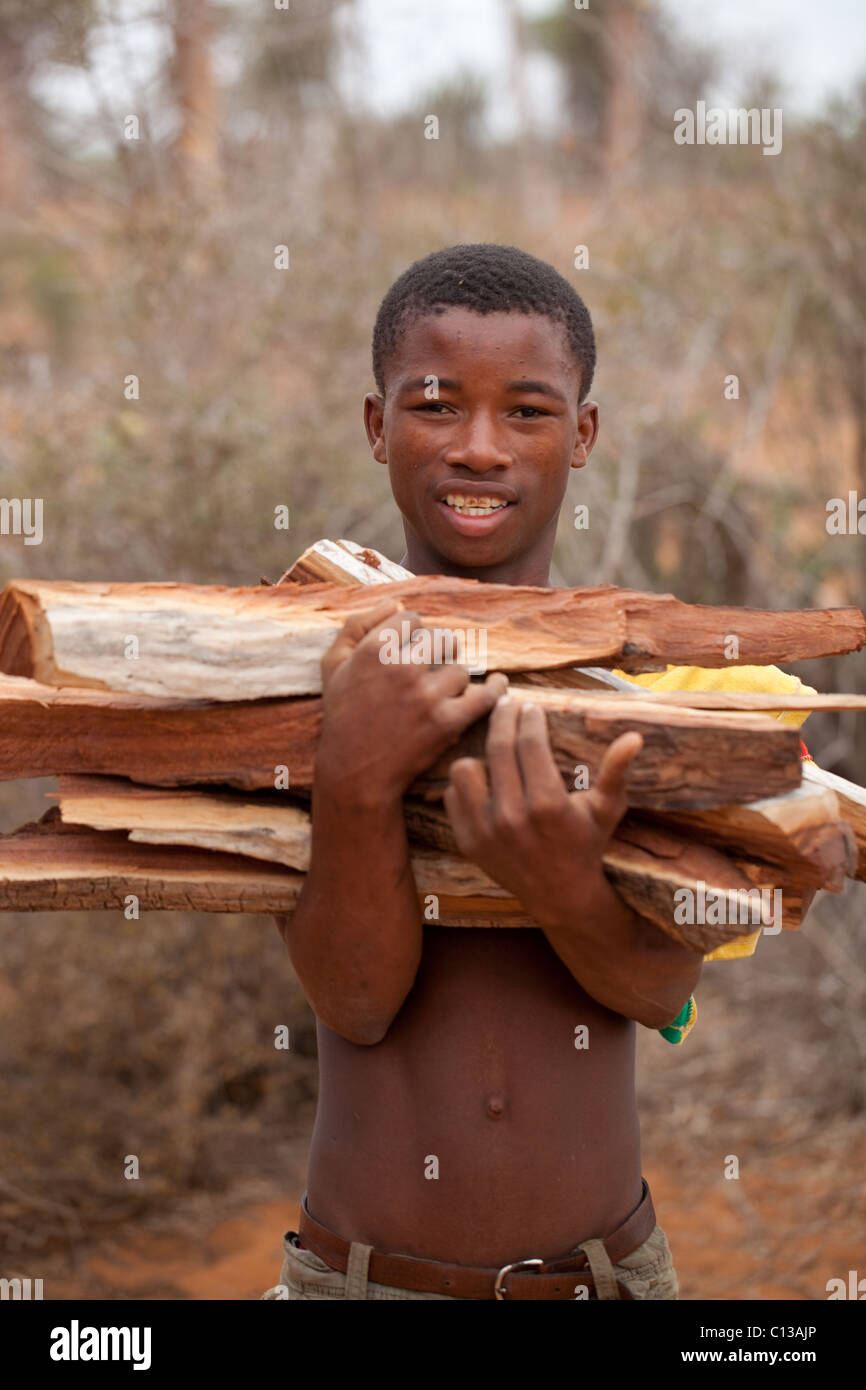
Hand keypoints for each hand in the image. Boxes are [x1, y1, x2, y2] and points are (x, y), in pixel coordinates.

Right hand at [315, 598, 507, 804]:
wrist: (355, 771)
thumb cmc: (343, 715)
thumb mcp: (332, 665)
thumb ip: (356, 625)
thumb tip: (394, 602)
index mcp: (373, 650)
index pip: (413, 619)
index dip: (413, 633)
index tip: (411, 649)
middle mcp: (401, 668)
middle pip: (442, 639)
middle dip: (439, 652)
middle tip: (432, 668)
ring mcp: (426, 696)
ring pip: (460, 669)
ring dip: (454, 680)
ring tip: (440, 694)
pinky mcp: (446, 722)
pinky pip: (484, 696)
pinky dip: (495, 689)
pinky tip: (498, 684)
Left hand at [443, 693, 642, 927]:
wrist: (561, 895)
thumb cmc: (587, 843)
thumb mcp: (607, 809)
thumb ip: (617, 771)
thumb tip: (634, 737)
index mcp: (547, 803)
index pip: (530, 743)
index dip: (529, 718)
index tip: (531, 706)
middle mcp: (511, 816)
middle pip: (497, 748)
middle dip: (503, 718)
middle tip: (507, 704)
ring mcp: (485, 830)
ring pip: (464, 768)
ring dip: (479, 755)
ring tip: (494, 751)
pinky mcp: (467, 841)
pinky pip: (452, 796)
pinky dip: (466, 786)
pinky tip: (485, 781)